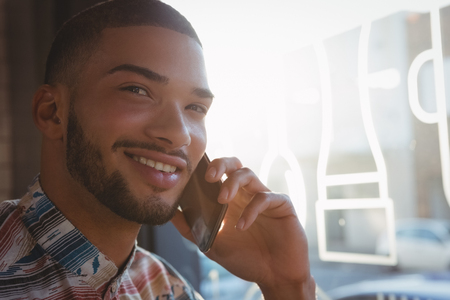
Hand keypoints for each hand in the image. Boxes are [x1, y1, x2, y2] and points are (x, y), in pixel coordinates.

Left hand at [171, 157, 315, 299]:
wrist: (275, 276)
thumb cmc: (246, 258)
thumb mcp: (213, 245)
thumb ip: (192, 230)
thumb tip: (170, 215)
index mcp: (231, 200)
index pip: (218, 173)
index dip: (206, 168)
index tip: (192, 175)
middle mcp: (246, 194)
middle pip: (234, 165)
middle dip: (221, 164)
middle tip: (209, 177)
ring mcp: (264, 197)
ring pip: (248, 174)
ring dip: (232, 183)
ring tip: (222, 200)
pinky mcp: (282, 205)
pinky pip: (266, 197)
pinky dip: (251, 209)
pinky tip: (241, 226)